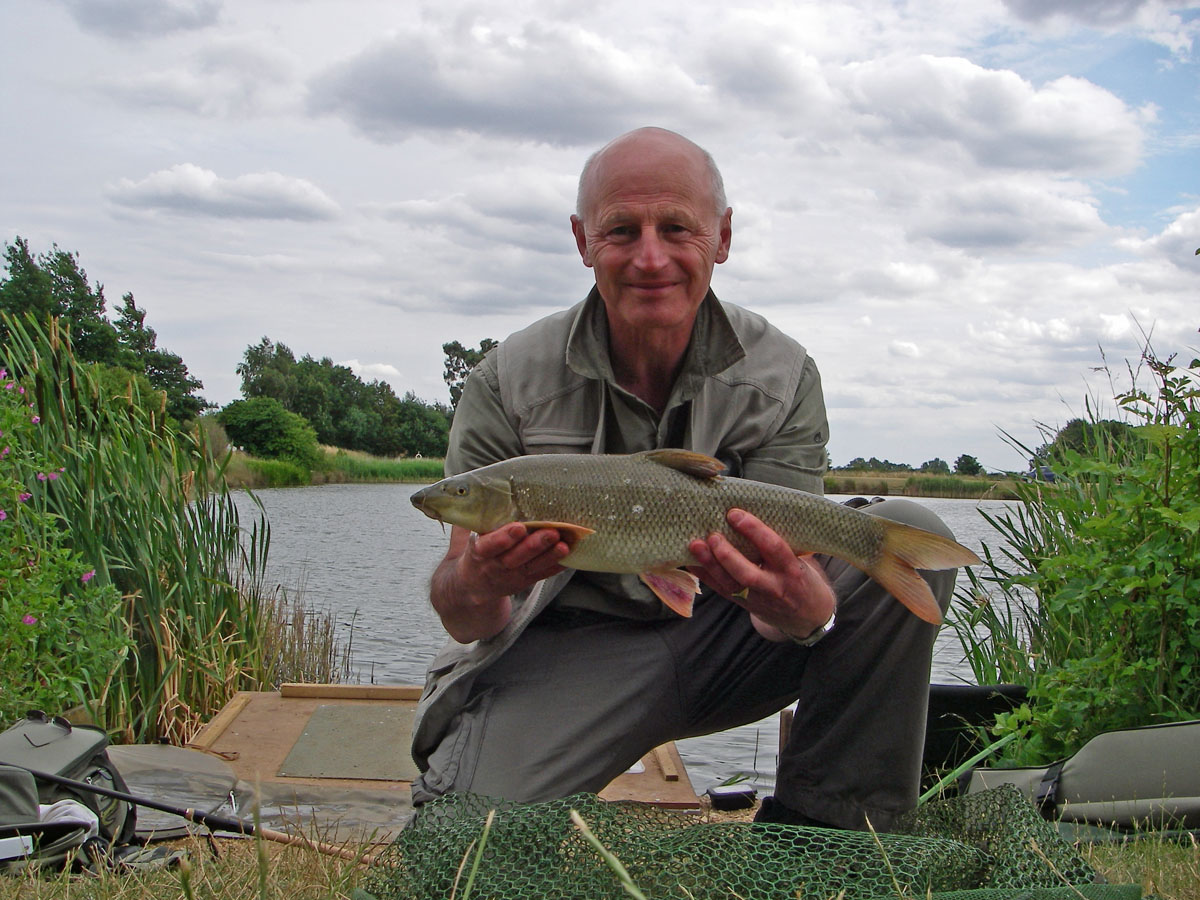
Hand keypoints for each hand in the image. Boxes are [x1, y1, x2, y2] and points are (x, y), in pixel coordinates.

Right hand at [431, 523, 569, 642]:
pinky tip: (569, 556)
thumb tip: (473, 488)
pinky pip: (541, 575)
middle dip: (534, 546)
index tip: (519, 527)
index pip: (488, 546)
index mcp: (478, 552)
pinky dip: (555, 566)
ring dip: (549, 556)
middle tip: (552, 532)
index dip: (503, 538)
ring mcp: (511, 576)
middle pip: (515, 558)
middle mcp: (494, 566)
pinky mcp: (524, 581)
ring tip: (564, 545)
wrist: (470, 586)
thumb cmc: (474, 551)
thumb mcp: (466, 537)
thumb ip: (472, 517)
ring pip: (531, 567)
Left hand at [687, 509, 835, 642]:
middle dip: (727, 555)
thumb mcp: (802, 560)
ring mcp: (757, 599)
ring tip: (695, 545)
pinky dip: (704, 575)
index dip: (754, 530)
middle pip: (747, 573)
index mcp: (792, 570)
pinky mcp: (743, 604)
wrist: (808, 616)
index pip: (774, 548)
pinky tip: (689, 560)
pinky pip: (720, 590)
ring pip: (730, 584)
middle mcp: (774, 587)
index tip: (735, 514)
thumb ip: (783, 541)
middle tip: (712, 535)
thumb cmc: (803, 578)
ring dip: (710, 565)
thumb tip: (756, 507)